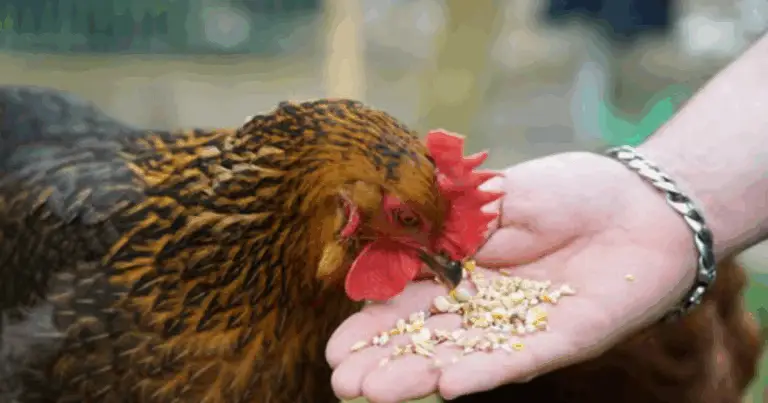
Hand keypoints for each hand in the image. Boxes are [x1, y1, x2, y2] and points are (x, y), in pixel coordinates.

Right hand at [326, 151, 698, 402]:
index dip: (372, 326)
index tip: (335, 348)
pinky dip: (485, 371)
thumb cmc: (567, 191)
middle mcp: (485, 308)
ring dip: (420, 374)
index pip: (407, 305)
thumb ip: (449, 218)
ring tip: (376, 392)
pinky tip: (447, 385)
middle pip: (427, 340)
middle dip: (385, 361)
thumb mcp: (496, 195)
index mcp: (462, 271)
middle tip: (343, 383)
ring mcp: (521, 327)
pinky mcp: (562, 339)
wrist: (641, 202)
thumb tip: (388, 230)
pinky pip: (519, 357)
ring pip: (463, 356)